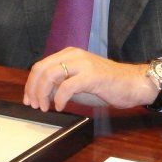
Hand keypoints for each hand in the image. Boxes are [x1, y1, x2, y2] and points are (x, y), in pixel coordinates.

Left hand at [23, 47, 157, 111]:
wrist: (132, 83)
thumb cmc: (107, 84)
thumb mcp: (79, 83)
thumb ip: (61, 84)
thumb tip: (43, 94)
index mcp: (69, 54)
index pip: (41, 66)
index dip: (31, 84)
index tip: (29, 99)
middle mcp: (74, 55)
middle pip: (42, 69)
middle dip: (33, 89)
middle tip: (34, 105)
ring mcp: (83, 64)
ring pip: (50, 75)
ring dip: (43, 94)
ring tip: (45, 107)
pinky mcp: (91, 76)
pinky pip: (67, 86)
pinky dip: (59, 98)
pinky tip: (60, 106)